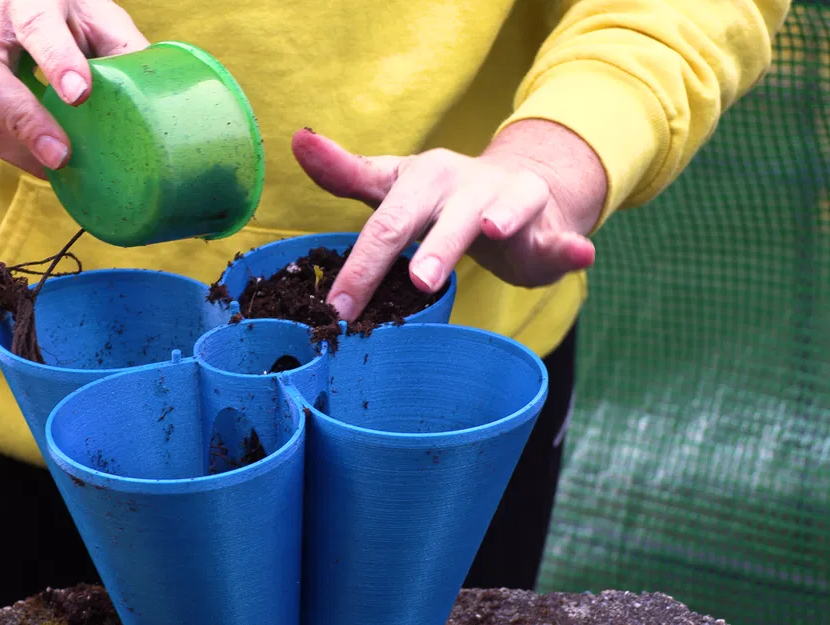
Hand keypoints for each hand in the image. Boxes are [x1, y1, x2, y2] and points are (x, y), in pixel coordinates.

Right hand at [0, 0, 149, 176]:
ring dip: (18, 150)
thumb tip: (160, 91)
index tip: (81, 94)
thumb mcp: (86, 10)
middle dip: (24, 120)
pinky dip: (14, 155)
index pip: (38, 28)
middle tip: (61, 156)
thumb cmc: (45, 10)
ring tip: (60, 174)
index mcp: (24, 2)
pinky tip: (44, 169)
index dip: (58, 61)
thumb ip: (118, 44)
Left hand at [290, 120, 608, 320]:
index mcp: (422, 181)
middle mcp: (466, 185)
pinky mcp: (548, 226)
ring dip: (501, 220)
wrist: (519, 190)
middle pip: (442, 217)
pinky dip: (570, 244)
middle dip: (431, 247)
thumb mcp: (394, 186)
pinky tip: (580, 252)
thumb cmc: (442, 200)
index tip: (338, 306)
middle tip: (419, 281)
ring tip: (494, 232)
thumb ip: (347, 172)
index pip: (386, 224)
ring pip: (506, 210)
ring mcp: (511, 201)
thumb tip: (298, 139)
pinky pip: (561, 236)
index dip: (362, 265)